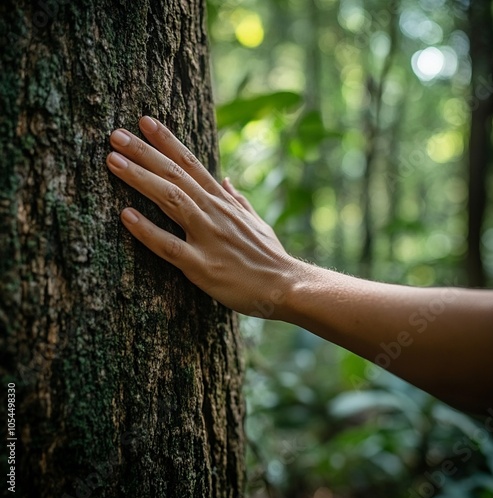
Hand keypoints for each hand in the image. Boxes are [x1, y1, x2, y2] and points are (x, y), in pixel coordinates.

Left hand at [106, 116, 296, 317]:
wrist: (284, 286)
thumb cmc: (269, 256)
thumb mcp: (256, 221)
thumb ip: (237, 200)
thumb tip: (226, 180)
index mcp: (224, 203)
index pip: (192, 164)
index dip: (167, 142)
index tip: (145, 122)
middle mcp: (213, 213)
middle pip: (175, 175)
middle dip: (144, 152)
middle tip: (116, 135)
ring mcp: (207, 237)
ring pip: (170, 200)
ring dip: (140, 179)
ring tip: (113, 160)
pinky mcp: (202, 266)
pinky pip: (169, 246)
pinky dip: (147, 230)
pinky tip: (125, 216)